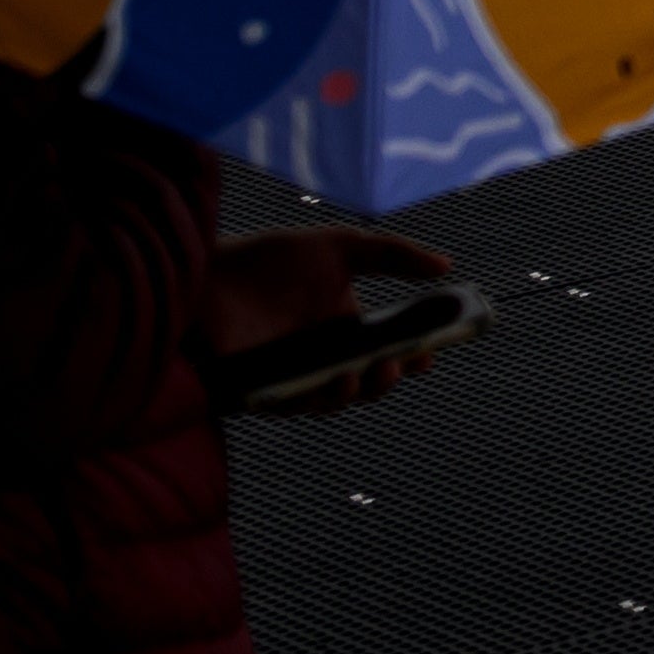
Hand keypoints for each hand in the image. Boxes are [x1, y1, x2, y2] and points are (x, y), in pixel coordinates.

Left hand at [213, 227, 463, 413]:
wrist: (207, 275)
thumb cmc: (268, 261)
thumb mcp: (339, 247)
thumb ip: (394, 254)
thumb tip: (446, 266)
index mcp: (344, 326)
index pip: (387, 349)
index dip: (413, 355)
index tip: (430, 352)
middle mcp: (322, 356)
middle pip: (369, 380)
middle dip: (390, 378)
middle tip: (400, 364)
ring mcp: (294, 377)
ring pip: (337, 399)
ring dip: (359, 392)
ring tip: (365, 372)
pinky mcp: (265, 394)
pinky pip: (298, 407)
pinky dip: (320, 400)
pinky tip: (333, 382)